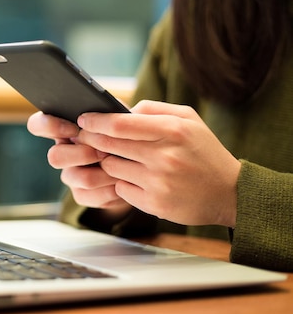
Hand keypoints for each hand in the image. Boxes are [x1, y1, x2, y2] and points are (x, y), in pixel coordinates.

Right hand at [27, 111, 130, 211]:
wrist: (136, 166)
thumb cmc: (125, 135)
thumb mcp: (119, 119)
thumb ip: (112, 114)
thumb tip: (116, 113)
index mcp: (63, 129)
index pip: (37, 124)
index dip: (50, 126)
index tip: (75, 128)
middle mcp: (61, 153)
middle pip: (54, 157)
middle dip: (82, 154)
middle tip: (106, 151)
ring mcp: (70, 175)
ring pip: (77, 178)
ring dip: (103, 172)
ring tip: (123, 166)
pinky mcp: (81, 195)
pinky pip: (89, 195)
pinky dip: (110, 189)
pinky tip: (123, 181)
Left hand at [76, 100, 240, 226]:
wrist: (229, 193)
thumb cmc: (203, 152)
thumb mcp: (188, 120)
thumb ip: (153, 109)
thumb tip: (120, 109)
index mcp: (173, 130)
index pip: (119, 124)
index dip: (95, 121)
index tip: (84, 119)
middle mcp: (165, 156)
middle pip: (108, 145)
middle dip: (91, 139)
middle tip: (83, 136)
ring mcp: (159, 182)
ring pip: (111, 167)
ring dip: (107, 162)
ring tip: (115, 158)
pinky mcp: (154, 204)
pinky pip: (120, 189)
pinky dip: (121, 183)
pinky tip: (132, 179)